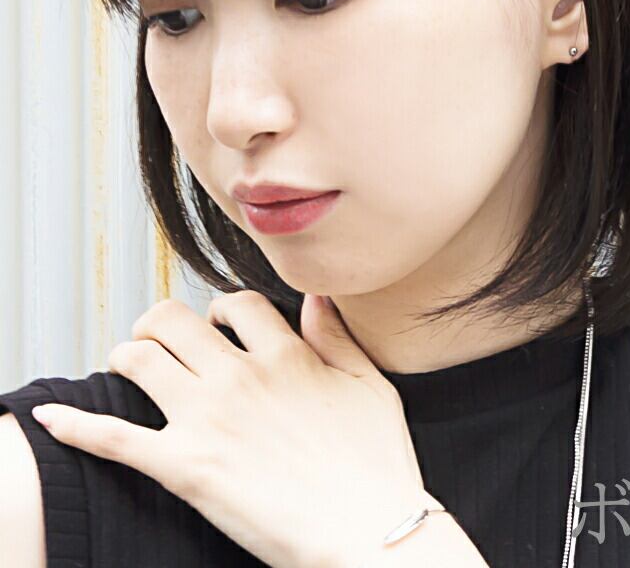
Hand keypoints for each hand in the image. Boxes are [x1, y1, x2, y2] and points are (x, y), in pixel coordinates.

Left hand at [30, 290, 435, 567]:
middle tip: (159, 337)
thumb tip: (314, 300)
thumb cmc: (375, 464)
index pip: (237, 304)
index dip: (223, 309)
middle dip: (160, 321)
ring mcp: (208, 420)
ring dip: (126, 356)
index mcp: (286, 356)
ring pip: (141, 360)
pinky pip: (114, 438)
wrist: (364, 530)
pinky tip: (53, 417)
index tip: (219, 325)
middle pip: (174, 320)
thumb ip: (337, 338)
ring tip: (126, 364)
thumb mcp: (369, 386)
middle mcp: (240, 376)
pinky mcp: (184, 468)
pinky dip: (76, 425)